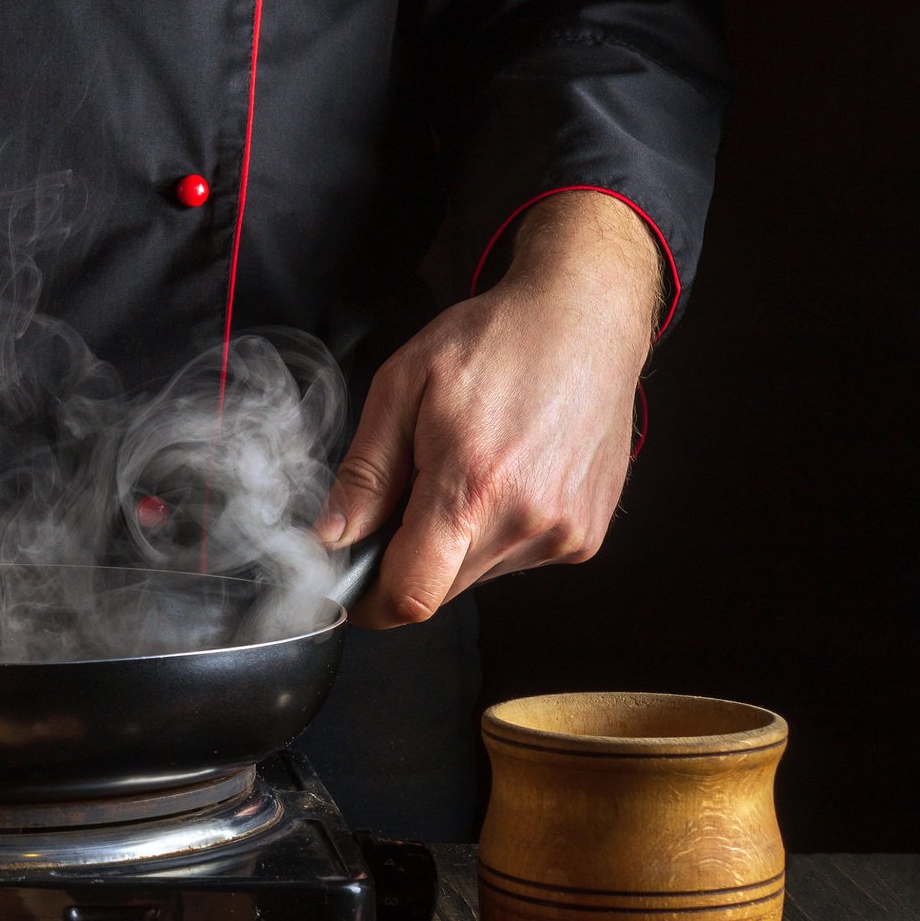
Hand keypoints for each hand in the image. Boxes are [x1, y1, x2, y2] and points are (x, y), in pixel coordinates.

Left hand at [317, 191, 664, 627]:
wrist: (585, 316)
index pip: (410, 596)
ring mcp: (564, 534)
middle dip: (408, 559)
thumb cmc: (493, 341)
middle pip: (440, 588)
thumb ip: (365, 473)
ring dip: (454, 543)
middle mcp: (527, 522)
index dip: (370, 604)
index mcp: (472, 488)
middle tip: (408, 496)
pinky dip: (496, 532)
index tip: (350, 587)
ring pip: (477, 575)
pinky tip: (505, 475)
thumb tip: (332, 538)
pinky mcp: (588, 534)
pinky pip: (518, 559)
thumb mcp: (401, 388)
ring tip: (467, 470)